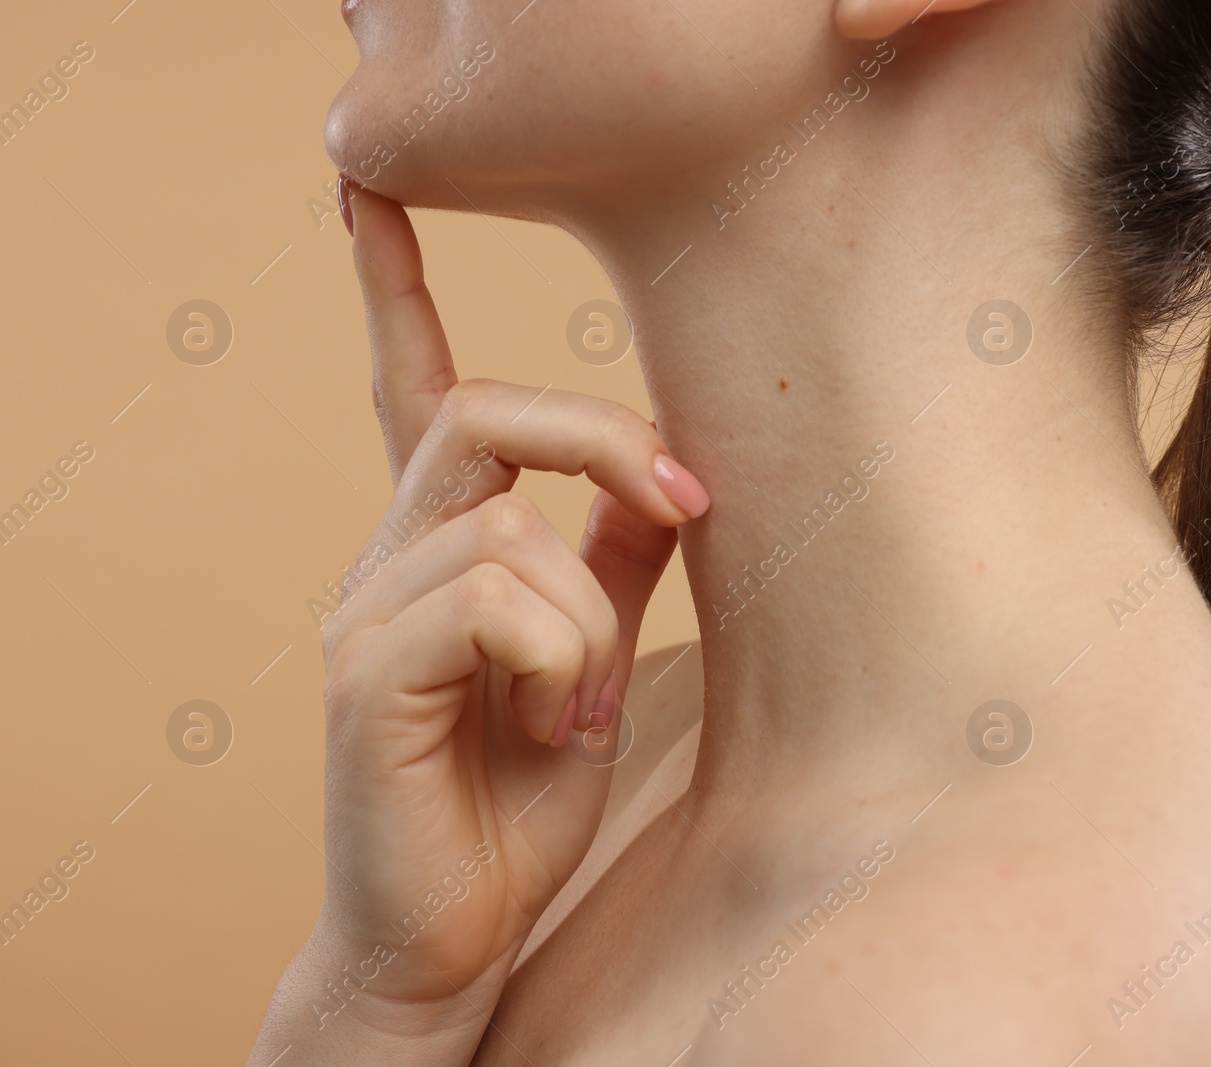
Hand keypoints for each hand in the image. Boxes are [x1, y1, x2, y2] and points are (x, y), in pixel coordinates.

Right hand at [251, 179, 708, 1060]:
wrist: (448, 937)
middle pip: (485, 413)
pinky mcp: (368, 675)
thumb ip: (613, 564)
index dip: (390, 288)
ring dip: (589, 618)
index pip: (410, 390)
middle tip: (692, 498)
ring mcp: (366, 613)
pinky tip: (557, 724)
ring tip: (584, 706)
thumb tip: (668, 475)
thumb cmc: (515, 802)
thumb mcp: (593, 662)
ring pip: (510, 522)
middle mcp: (387, 560)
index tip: (369, 193)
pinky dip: (559, 658)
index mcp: (438, 546)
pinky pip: (492, 597)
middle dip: (604, 438)